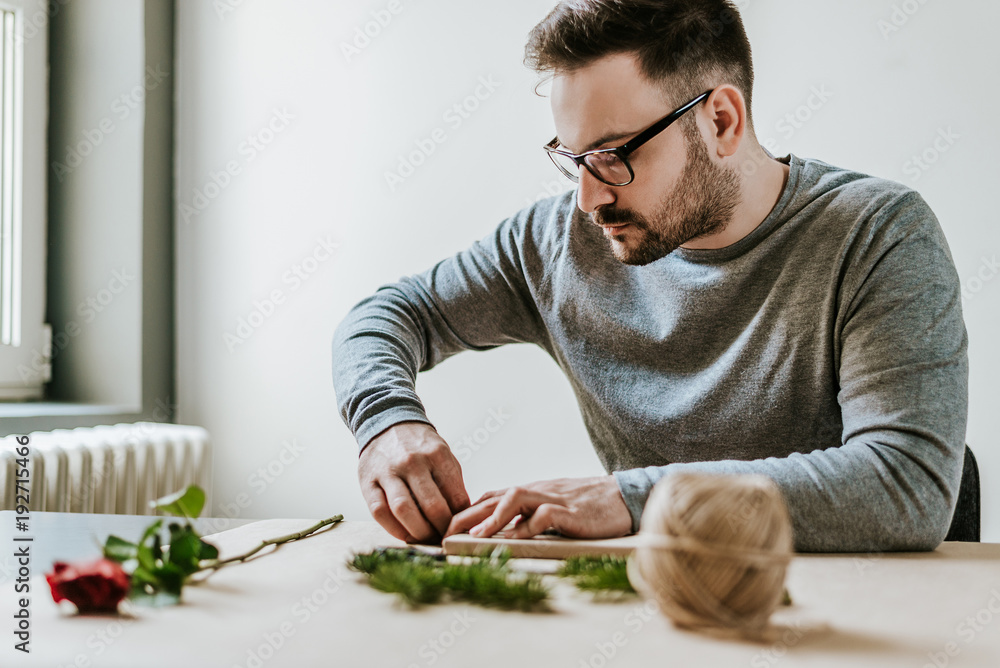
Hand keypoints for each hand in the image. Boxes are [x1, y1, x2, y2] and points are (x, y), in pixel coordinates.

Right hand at [358, 421, 470, 542]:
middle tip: (445, 538)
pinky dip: (393, 529)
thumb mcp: (443, 454)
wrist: (387, 423)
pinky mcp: (368, 481)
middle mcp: (412, 461)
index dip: (461, 519)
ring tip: (426, 538)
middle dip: (441, 529)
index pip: (455, 496)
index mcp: (437, 454)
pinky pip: (380, 511)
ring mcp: (388, 471)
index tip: (460, 528)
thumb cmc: (419, 446)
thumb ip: (453, 482)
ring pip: (404, 510)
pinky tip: (405, 534)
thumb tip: (463, 517)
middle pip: (431, 506)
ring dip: (418, 532)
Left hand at [444, 476, 632, 539]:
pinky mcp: (570, 511)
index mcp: (530, 492)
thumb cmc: (587, 507)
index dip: (466, 510)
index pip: (490, 496)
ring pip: (513, 498)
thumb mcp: (552, 508)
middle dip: (466, 514)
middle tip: (445, 533)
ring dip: (491, 517)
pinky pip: (543, 515)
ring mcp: (552, 499)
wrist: (623, 497)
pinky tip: (513, 541)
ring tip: (474, 535)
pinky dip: (526, 527)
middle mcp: (536, 491)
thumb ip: (529, 516)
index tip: (446, 527)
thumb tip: (506, 532)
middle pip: (493, 497)